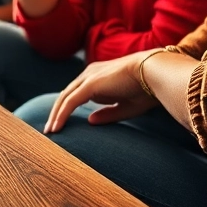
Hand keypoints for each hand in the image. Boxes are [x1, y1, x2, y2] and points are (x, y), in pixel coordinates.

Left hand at [44, 52, 159, 133]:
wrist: (156, 74)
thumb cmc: (147, 89)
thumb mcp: (125, 106)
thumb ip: (107, 113)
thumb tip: (90, 120)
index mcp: (98, 76)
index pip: (76, 93)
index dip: (67, 108)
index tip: (61, 123)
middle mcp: (90, 74)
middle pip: (66, 95)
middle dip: (57, 112)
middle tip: (50, 129)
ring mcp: (88, 77)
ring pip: (65, 98)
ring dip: (56, 115)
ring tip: (50, 132)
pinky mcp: (90, 85)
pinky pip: (70, 102)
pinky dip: (61, 115)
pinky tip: (56, 128)